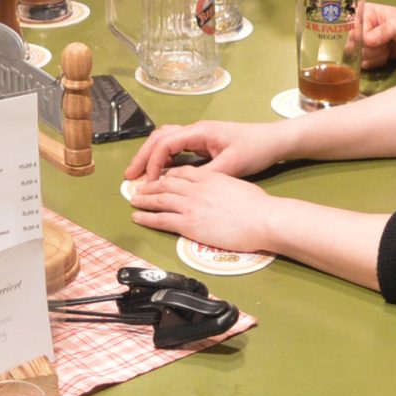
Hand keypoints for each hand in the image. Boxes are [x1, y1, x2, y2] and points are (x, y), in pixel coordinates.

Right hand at [124, 118, 283, 183]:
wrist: (273, 140)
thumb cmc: (255, 149)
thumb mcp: (231, 165)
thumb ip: (204, 174)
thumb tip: (179, 184)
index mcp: (199, 132)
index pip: (165, 144)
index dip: (153, 163)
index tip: (150, 183)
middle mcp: (195, 130)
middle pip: (159, 138)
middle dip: (142, 157)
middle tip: (129, 177)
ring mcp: (198, 134)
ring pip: (165, 140)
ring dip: (150, 155)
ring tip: (138, 173)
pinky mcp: (202, 141)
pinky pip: (175, 146)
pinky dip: (162, 156)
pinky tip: (159, 170)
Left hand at [129, 162, 279, 254]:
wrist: (262, 219)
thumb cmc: (258, 206)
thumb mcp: (238, 185)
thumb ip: (224, 186)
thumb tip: (223, 192)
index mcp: (210, 177)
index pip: (182, 172)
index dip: (168, 175)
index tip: (161, 178)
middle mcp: (196, 188)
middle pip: (166, 183)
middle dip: (151, 185)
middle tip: (140, 188)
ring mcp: (190, 205)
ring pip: (159, 199)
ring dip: (143, 199)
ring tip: (133, 200)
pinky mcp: (188, 223)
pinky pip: (161, 219)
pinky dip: (146, 217)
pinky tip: (137, 216)